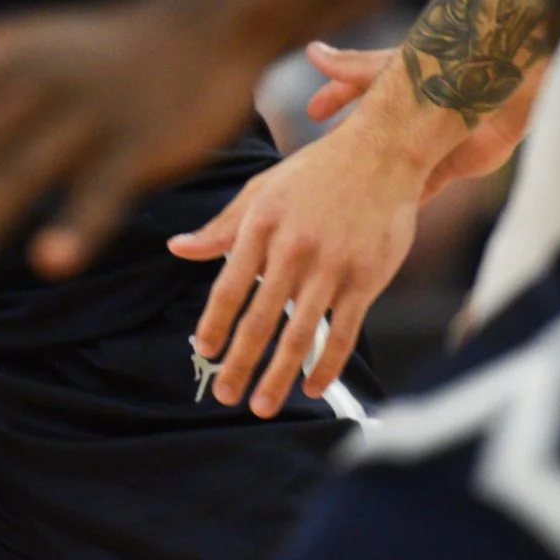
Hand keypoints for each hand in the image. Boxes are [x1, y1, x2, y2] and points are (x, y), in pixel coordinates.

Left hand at [0, 0, 264, 293]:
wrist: (210, 23)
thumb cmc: (106, 47)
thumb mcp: (25, 42)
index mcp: (3, 64)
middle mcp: (36, 84)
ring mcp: (90, 113)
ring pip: (20, 176)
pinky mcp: (142, 140)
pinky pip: (103, 189)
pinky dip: (76, 225)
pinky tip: (50, 264)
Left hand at [168, 109, 426, 414]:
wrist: (382, 153)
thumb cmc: (316, 172)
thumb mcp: (262, 190)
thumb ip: (221, 227)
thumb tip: (177, 249)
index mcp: (262, 225)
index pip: (229, 287)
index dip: (214, 324)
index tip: (205, 351)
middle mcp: (294, 249)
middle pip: (259, 320)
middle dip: (239, 364)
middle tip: (225, 395)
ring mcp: (332, 267)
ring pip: (299, 335)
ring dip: (278, 376)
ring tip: (261, 405)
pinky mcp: (365, 279)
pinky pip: (343, 333)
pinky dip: (327, 366)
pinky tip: (312, 387)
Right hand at [304, 44, 530, 194]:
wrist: (496, 90)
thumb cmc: (440, 71)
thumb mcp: (387, 70)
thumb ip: (350, 67)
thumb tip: (312, 52)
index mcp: (394, 89)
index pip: (354, 91)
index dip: (333, 99)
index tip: (312, 112)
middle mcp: (410, 117)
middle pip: (372, 135)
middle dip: (347, 146)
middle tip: (318, 161)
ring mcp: (430, 144)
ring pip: (393, 167)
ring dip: (373, 180)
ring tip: (342, 199)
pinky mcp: (451, 166)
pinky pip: (422, 189)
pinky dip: (405, 200)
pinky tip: (381, 219)